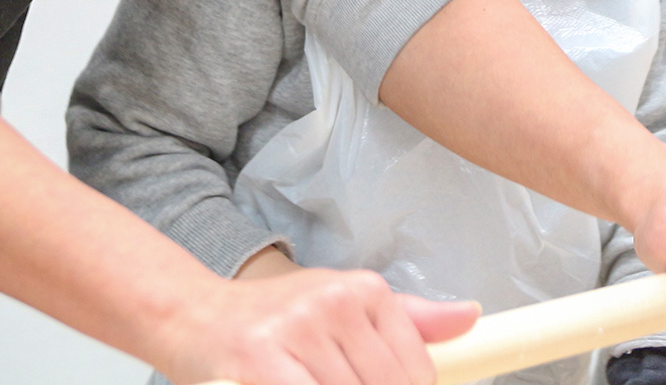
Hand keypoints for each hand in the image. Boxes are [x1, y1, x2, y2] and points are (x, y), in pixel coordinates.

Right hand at [158, 266, 477, 384]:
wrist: (195, 317)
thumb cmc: (272, 321)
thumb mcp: (342, 308)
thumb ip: (409, 321)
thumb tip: (470, 315)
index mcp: (363, 290)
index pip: (415, 372)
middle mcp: (334, 303)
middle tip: (341, 384)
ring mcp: (298, 330)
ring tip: (314, 381)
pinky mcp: (263, 361)